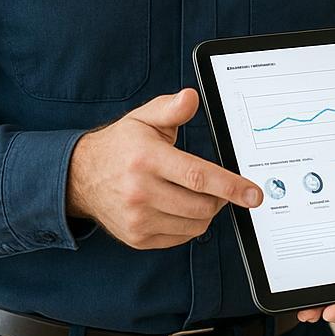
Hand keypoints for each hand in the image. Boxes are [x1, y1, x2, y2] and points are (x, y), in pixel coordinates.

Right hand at [66, 88, 262, 248]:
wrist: (81, 177)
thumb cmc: (122, 144)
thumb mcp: (144, 118)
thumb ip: (171, 108)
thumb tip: (191, 97)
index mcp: (147, 160)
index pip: (198, 176)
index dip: (231, 186)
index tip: (254, 194)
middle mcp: (141, 192)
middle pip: (202, 205)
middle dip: (222, 197)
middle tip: (220, 185)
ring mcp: (137, 219)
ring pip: (195, 224)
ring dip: (207, 211)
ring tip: (197, 192)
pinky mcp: (137, 238)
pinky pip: (181, 237)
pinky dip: (191, 224)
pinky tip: (181, 206)